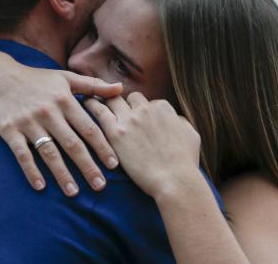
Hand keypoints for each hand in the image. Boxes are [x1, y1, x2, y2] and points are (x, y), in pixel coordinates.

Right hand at [0, 51, 122, 195]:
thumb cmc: (36, 79)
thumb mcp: (66, 77)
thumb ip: (93, 85)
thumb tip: (121, 88)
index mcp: (65, 100)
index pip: (88, 127)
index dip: (102, 146)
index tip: (114, 165)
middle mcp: (49, 112)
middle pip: (72, 144)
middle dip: (87, 166)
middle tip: (100, 186)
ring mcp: (28, 122)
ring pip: (49, 152)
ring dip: (62, 174)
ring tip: (74, 192)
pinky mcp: (9, 130)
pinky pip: (22, 154)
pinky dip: (31, 171)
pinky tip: (41, 186)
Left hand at [85, 92, 200, 198]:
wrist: (174, 179)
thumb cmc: (185, 162)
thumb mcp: (192, 135)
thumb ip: (181, 122)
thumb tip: (175, 119)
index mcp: (163, 108)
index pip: (149, 102)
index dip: (144, 111)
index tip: (140, 119)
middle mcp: (145, 109)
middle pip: (131, 98)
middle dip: (126, 104)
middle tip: (118, 110)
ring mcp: (129, 119)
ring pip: (113, 100)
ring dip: (106, 99)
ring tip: (95, 99)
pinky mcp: (115, 133)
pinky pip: (99, 111)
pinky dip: (92, 105)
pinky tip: (85, 104)